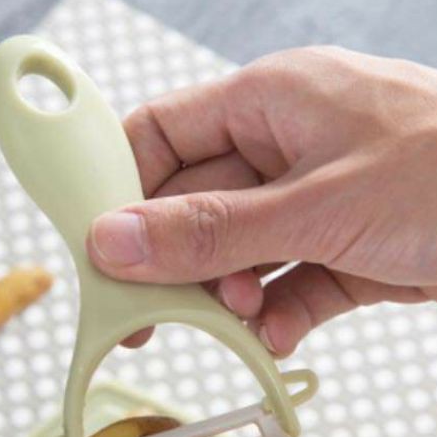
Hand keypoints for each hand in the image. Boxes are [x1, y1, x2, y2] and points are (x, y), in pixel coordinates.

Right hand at [86, 46, 436, 354]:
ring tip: (244, 315)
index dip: (121, 186)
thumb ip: (212, 229)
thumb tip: (116, 240)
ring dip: (231, 293)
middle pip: (192, 204)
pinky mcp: (339, 249)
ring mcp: (310, 202)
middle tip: (152, 312)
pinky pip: (283, 282)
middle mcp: (282, 149)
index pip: (161, 135)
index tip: (97, 243)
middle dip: (177, 260)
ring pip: (234, 251)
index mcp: (268, 102)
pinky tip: (279, 334)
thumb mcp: (317, 204)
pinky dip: (277, 315)